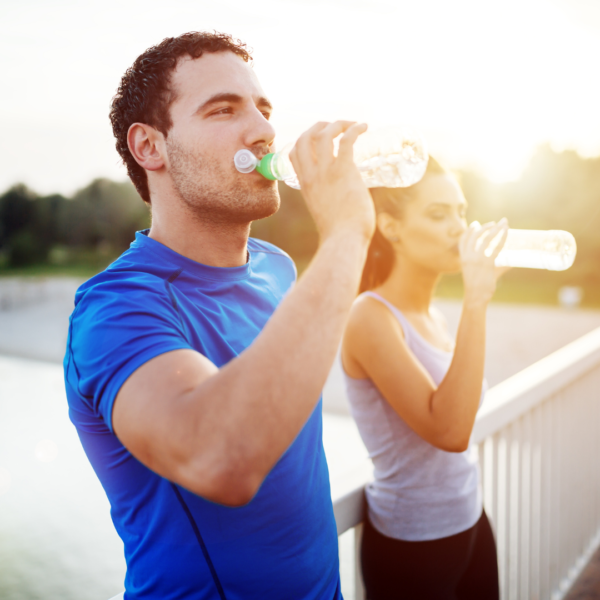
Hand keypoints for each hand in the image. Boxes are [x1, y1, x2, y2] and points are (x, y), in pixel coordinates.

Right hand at [289, 121, 374, 242]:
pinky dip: (355, 128)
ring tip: (352, 124)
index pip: (293, 153)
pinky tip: (364, 126)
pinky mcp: (344, 170)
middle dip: (319, 126)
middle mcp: (312, 175)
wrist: (343, 240)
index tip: (319, 138)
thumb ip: (328, 200)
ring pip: (324, 134)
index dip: (304, 140)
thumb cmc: (339, 233)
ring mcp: (326, 172)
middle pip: (305, 137)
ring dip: (338, 124)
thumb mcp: (324, 211)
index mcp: (305, 184)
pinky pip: (346, 140)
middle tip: (336, 127)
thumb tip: (345, 200)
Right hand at [460, 219, 508, 306]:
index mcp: (463, 258)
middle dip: (486, 226)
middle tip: (496, 222)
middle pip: (475, 235)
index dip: (469, 230)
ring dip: (496, 229)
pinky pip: (496, 247)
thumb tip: (510, 262)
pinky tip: (507, 233)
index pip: (463, 240)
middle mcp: (468, 257)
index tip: (476, 224)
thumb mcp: (479, 273)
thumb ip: (494, 265)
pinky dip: (502, 238)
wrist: (475, 297)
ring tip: (504, 224)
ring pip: (486, 238)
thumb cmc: (478, 287)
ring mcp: (477, 259)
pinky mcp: (487, 263)